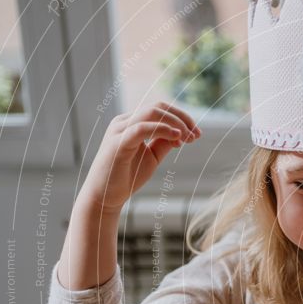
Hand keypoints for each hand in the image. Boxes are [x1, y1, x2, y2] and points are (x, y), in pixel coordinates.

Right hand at [80, 102, 200, 212]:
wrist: (105, 197)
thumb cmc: (127, 177)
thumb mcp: (152, 157)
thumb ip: (164, 143)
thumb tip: (180, 133)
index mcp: (131, 123)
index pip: (160, 109)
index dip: (182, 118)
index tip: (197, 134)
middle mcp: (124, 122)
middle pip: (158, 106)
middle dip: (182, 118)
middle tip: (197, 135)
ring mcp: (119, 131)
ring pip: (151, 113)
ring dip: (176, 123)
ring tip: (189, 138)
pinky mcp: (117, 143)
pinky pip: (141, 128)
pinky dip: (162, 129)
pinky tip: (176, 137)